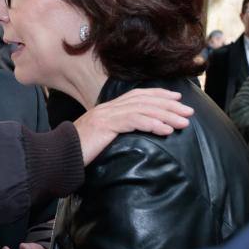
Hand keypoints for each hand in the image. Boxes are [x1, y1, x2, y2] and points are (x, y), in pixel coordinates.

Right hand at [74, 88, 192, 164]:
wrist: (59, 154)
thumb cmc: (78, 150)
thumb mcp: (100, 137)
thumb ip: (115, 131)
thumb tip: (132, 134)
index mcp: (108, 108)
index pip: (138, 95)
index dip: (159, 95)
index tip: (177, 97)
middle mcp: (108, 107)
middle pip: (144, 100)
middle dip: (169, 105)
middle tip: (189, 111)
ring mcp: (107, 115)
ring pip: (143, 109)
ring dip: (166, 115)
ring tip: (184, 122)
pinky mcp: (106, 125)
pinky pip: (134, 121)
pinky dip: (152, 124)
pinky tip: (166, 129)